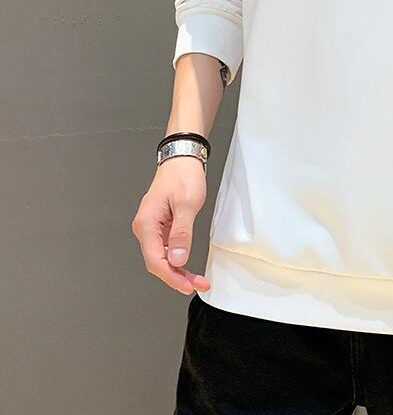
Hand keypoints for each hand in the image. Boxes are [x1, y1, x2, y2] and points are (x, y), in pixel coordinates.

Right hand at [131, 156, 210, 294]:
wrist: (182, 157)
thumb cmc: (182, 175)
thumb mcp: (187, 204)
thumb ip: (182, 233)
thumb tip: (178, 258)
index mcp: (146, 223)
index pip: (155, 260)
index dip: (171, 276)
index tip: (187, 286)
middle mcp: (145, 227)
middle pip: (157, 261)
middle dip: (177, 276)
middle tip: (197, 285)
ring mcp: (152, 226)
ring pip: (162, 256)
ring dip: (178, 269)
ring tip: (197, 279)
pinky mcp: (161, 224)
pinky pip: (167, 247)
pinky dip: (178, 257)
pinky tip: (188, 264)